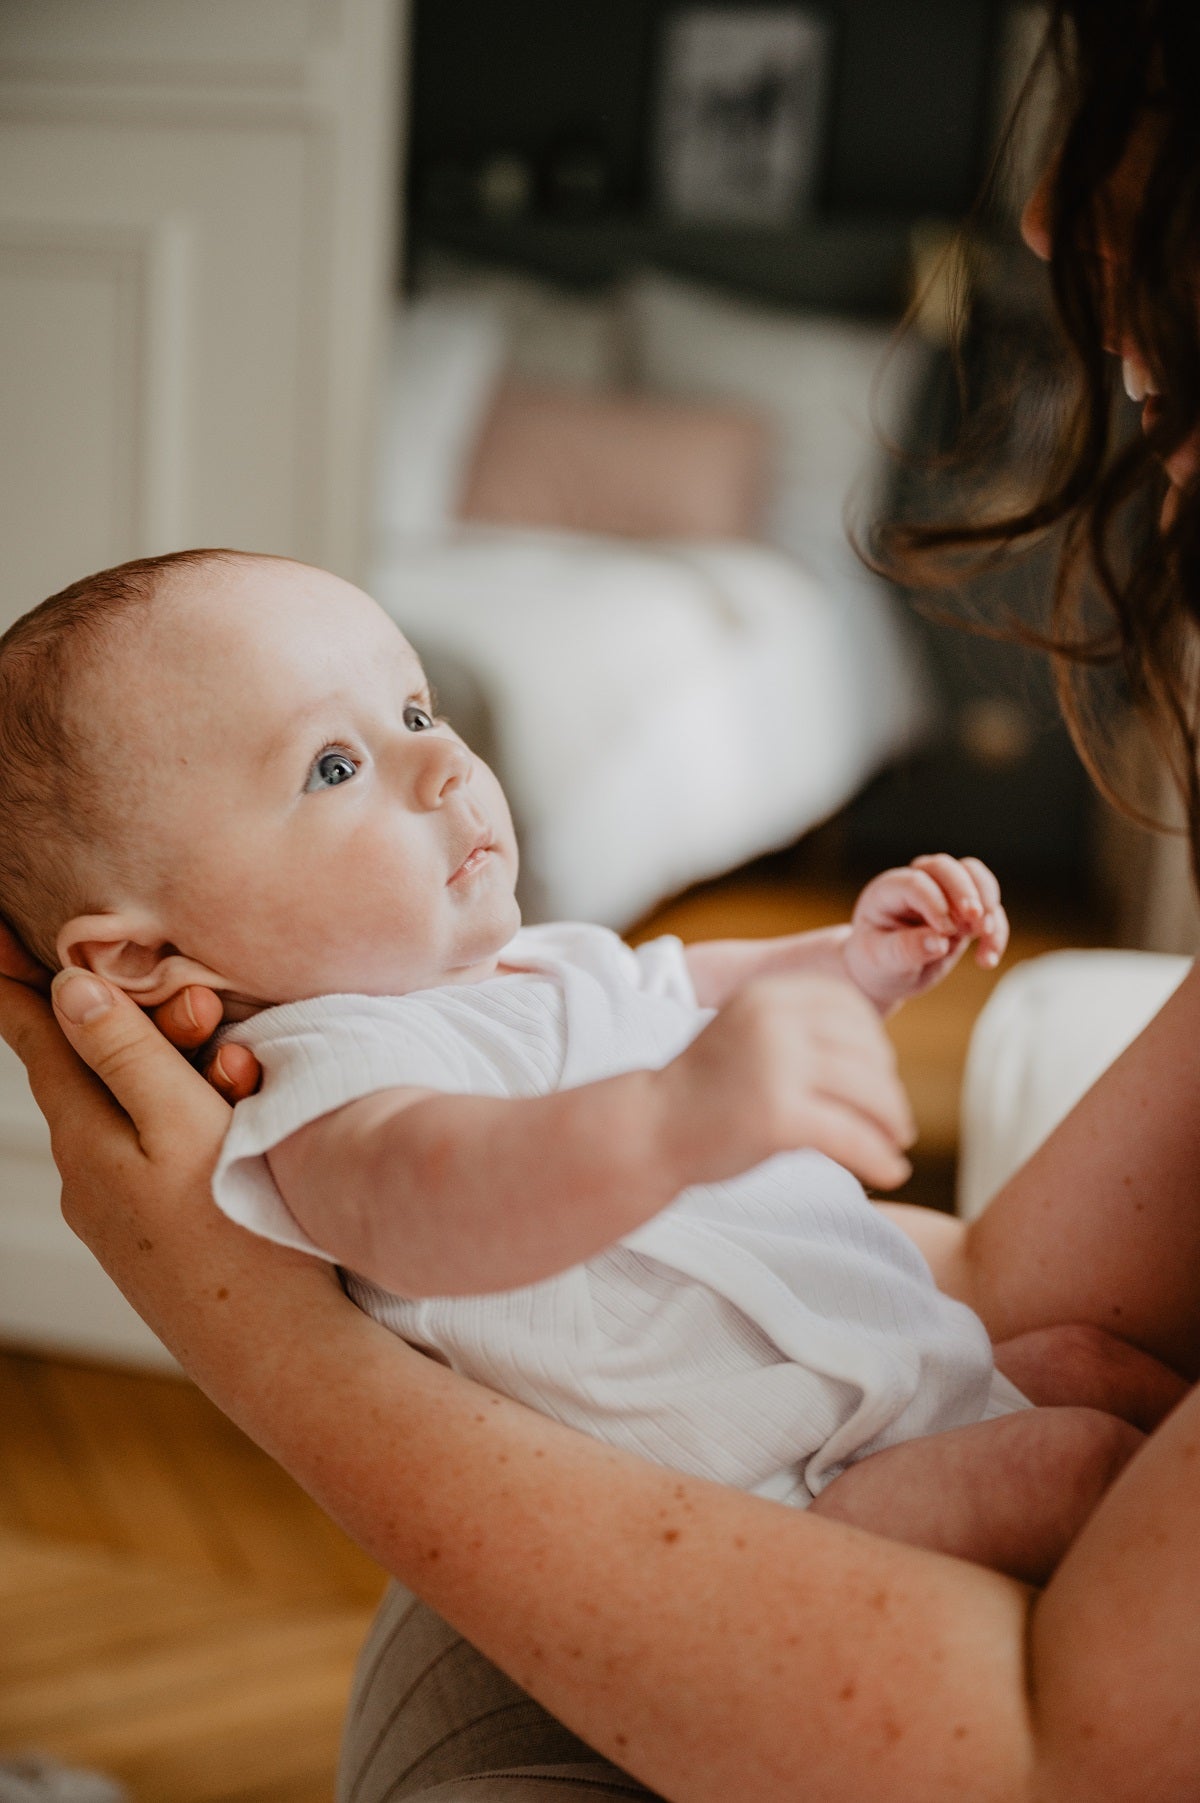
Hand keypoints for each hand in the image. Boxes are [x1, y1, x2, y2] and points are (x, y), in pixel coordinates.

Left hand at [0, 957, 339, 1412]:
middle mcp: (89, 1173)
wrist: (282, 1355)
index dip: (14, 981)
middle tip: (200, 1002)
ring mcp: (120, 1210)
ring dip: (178, 1072)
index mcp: (86, 1136)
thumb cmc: (240, 1231)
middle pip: (97, 1069)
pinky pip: (158, 1151)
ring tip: (243, 1069)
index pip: (35, 1038)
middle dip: (142, 1022)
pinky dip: (190, 1118)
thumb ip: (127, 1056)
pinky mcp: (157, 1235)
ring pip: (133, 1110)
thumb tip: (69, 991)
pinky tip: (238, 1119)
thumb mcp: (181, 1126)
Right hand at [662, 972, 916, 1191]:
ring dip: (890, 1122)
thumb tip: (878, 1061)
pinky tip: (891, 1173)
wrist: (647, 1129)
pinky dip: (877, 1157)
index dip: (875, 1043)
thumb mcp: (750, 1035)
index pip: (849, 1007)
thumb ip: (800, 1031)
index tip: (880, 1074)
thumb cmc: (702, 1089)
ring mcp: (776, 1066)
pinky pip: (850, 1136)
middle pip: (864, 1051)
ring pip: (867, 1091)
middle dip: (887, 1089)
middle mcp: (774, 1020)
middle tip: (894, 1121)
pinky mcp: (778, 1116)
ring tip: (895, 1144)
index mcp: (768, 994)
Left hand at [843, 854, 1008, 1011]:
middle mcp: (918, 884)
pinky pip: (989, 910)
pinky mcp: (964, 913)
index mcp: (888, 891)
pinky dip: (995, 931)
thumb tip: (939, 942)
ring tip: (986, 935)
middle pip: (946, 868)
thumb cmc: (876, 962)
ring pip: (974, 877)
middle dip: (965, 890)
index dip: (934, 902)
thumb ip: (907, 949)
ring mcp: (944, 894)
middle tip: (976, 918)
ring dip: (988, 905)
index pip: (915, 882)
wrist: (885, 974)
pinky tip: (987, 960)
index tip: (945, 931)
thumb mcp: (882, 961)